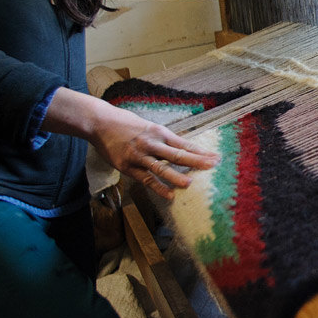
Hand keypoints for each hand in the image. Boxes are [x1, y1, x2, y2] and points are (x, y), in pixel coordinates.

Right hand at [44, 88, 218, 200]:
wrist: (101, 122)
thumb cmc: (127, 125)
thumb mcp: (149, 127)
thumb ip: (164, 140)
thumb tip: (184, 149)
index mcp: (160, 132)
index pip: (184, 144)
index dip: (201, 152)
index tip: (216, 158)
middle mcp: (151, 143)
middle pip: (177, 154)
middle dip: (196, 161)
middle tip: (212, 166)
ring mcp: (139, 155)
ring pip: (160, 167)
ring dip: (176, 176)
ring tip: (190, 183)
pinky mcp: (127, 166)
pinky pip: (145, 179)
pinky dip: (158, 188)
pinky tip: (169, 195)